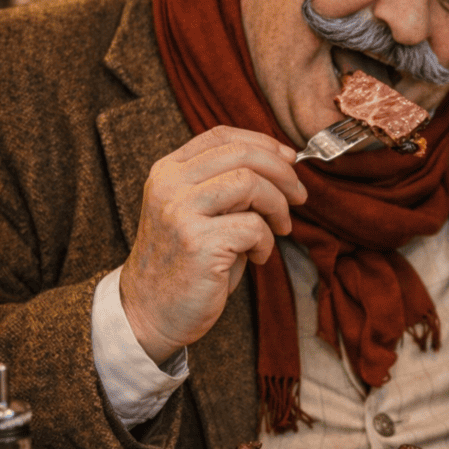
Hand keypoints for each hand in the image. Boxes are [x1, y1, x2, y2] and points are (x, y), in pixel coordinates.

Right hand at [119, 126, 305, 364]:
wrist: (149, 312)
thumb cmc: (185, 264)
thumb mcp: (199, 213)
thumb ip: (228, 187)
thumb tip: (283, 165)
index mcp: (168, 171)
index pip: (221, 136)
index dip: (263, 142)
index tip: (289, 160)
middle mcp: (169, 185)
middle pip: (241, 154)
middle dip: (282, 172)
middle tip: (299, 195)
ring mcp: (180, 212)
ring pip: (250, 183)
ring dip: (277, 206)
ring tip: (280, 228)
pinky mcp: (197, 242)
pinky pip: (252, 226)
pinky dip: (266, 241)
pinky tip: (258, 257)